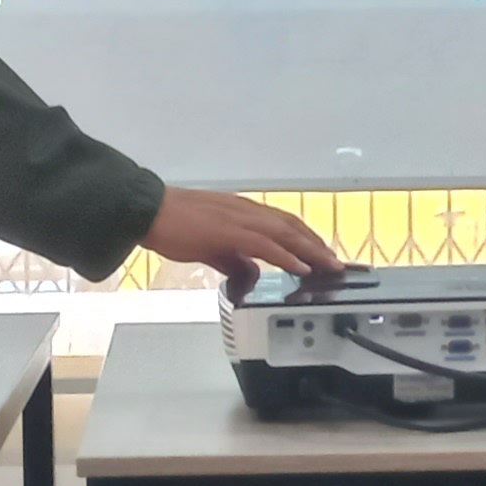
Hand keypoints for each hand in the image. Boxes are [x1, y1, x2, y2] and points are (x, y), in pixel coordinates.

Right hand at [141, 187, 346, 300]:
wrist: (149, 211)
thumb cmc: (174, 226)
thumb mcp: (211, 248)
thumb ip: (234, 260)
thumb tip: (252, 274)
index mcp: (243, 213)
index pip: (284, 223)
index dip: (306, 238)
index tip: (323, 253)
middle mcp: (248, 212)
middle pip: (293, 226)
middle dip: (317, 245)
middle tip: (337, 263)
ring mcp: (240, 218)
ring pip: (286, 233)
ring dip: (311, 250)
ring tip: (330, 266)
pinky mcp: (231, 231)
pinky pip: (266, 244)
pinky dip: (288, 256)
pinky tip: (302, 267)